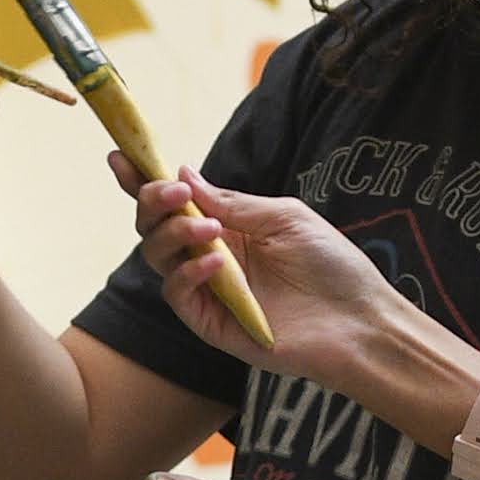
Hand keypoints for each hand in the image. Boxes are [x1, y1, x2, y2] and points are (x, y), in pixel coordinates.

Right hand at [137, 174, 439, 402]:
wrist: (360, 320)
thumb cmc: (331, 265)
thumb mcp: (283, 217)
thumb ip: (231, 201)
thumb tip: (184, 173)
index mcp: (227, 228)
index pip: (175, 203)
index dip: (142, 180)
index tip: (119, 155)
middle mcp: (210, 257)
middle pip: (154, 228)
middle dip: (153, 202)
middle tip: (175, 192)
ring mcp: (209, 291)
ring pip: (158, 258)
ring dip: (174, 234)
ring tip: (209, 228)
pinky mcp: (212, 324)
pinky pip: (178, 295)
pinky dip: (189, 273)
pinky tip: (218, 261)